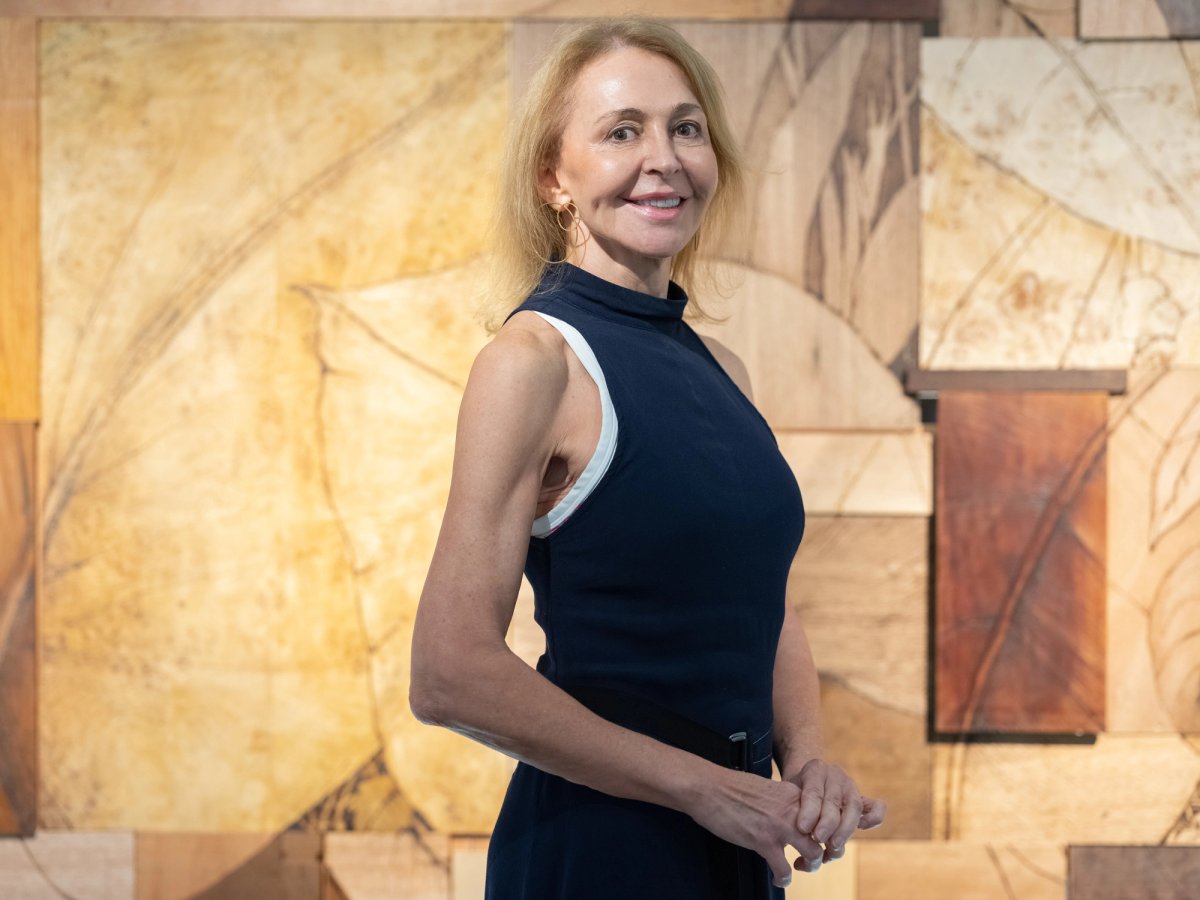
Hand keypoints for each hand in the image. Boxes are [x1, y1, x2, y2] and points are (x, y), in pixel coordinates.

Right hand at [686, 767, 825, 888]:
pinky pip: (784, 869)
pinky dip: (783, 878)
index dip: (825, 830)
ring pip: (813, 853)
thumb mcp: (766, 788)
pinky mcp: (763, 842)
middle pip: (825, 835)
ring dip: (809, 866)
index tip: (818, 838)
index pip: (824, 815)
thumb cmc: (730, 786)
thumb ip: (783, 802)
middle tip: (810, 857)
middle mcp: (792, 809)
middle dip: (822, 850)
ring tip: (798, 867)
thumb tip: (789, 815)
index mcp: (793, 794)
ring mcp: (779, 826)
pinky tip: (777, 878)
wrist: (708, 787)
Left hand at [783, 758, 885, 870]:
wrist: (807, 777)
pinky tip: (862, 828)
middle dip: (827, 823)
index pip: (814, 791)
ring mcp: (851, 786)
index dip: (809, 810)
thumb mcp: (787, 794)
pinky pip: (877, 806)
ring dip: (845, 829)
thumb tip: (793, 843)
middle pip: (834, 800)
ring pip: (854, 807)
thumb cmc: (794, 793)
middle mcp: (835, 775)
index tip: (802, 828)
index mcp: (815, 769)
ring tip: (833, 847)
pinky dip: (874, 818)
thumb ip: (790, 811)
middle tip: (818, 839)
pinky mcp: (863, 799)